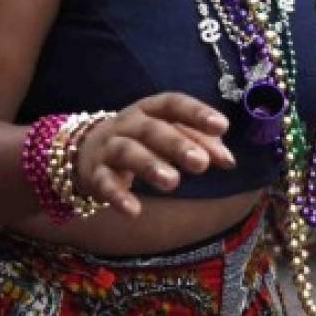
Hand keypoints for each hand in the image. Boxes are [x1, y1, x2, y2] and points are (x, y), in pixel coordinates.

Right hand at [75, 93, 235, 217]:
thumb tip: (229, 161)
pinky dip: (118, 196)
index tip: (222, 126)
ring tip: (173, 182)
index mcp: (150, 109)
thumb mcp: (169, 134)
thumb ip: (200, 143)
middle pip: (151, 130)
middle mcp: (128, 123)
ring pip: (127, 152)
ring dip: (149, 165)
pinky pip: (105, 183)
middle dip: (177, 144)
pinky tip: (134, 211)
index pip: (173, 103)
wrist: (86, 151)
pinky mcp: (96, 173)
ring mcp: (109, 147)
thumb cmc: (142, 141)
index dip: (196, 112)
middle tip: (201, 163)